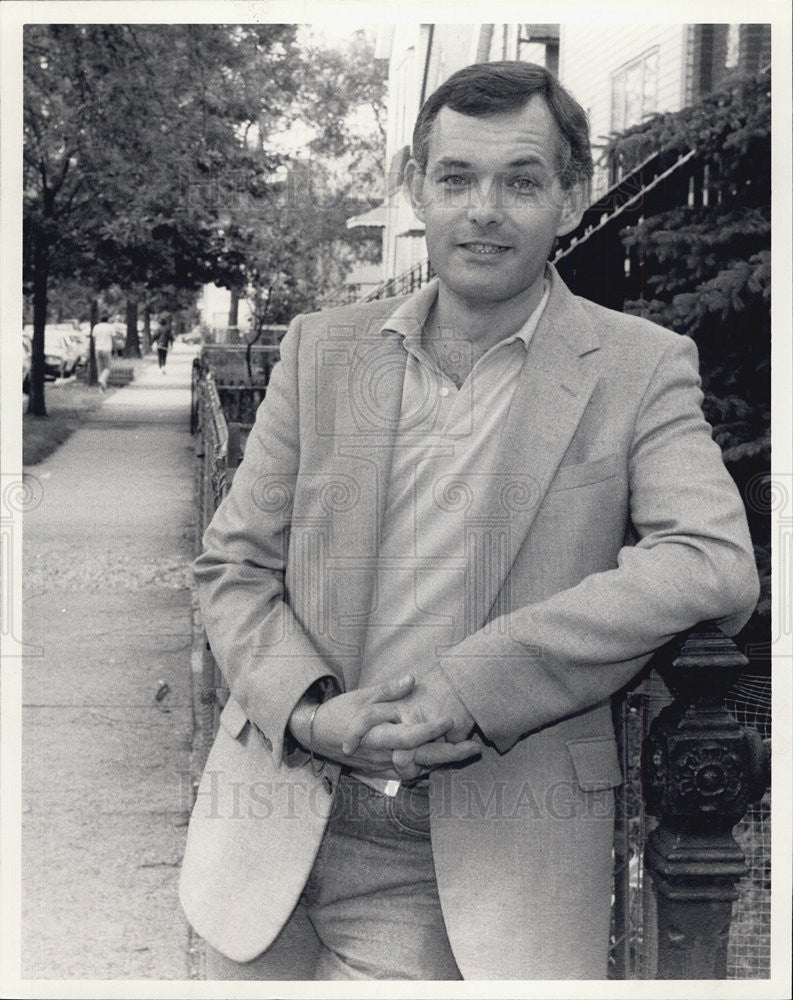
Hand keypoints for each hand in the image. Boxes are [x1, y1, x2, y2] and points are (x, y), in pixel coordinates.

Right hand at [288, 674, 477, 777]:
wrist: (316, 736)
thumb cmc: (339, 712)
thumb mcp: (361, 696)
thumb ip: (388, 690)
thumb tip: (412, 679)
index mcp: (377, 736)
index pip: (407, 736)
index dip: (429, 729)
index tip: (450, 720)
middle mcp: (382, 756)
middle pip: (421, 759)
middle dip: (450, 755)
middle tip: (475, 747)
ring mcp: (383, 768)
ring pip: (419, 768)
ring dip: (444, 762)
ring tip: (468, 751)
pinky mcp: (383, 773)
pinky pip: (411, 772)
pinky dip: (429, 766)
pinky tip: (446, 757)